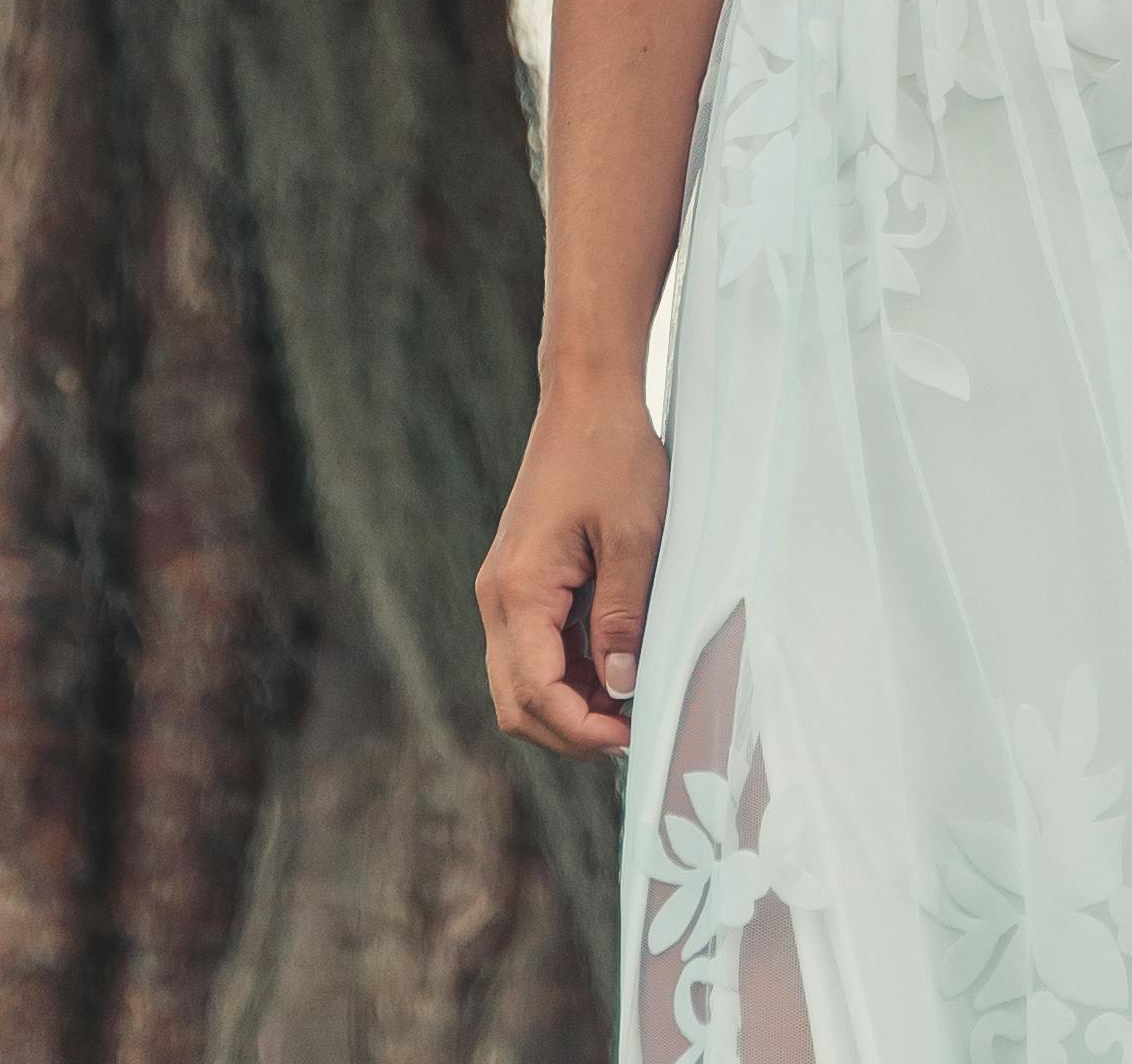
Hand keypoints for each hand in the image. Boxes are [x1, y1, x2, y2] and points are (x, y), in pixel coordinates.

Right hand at [477, 381, 667, 757]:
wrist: (587, 395)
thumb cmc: (611, 453)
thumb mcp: (633, 536)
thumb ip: (623, 616)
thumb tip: (621, 690)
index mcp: (518, 589)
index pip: (535, 693)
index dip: (581, 729)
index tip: (632, 737)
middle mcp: (498, 596)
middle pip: (517, 701)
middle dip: (570, 730)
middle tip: (630, 732)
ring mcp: (505, 588)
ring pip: (521, 680)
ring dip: (569, 704)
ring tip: (628, 701)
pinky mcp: (521, 580)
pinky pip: (532, 650)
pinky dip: (567, 673)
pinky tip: (612, 666)